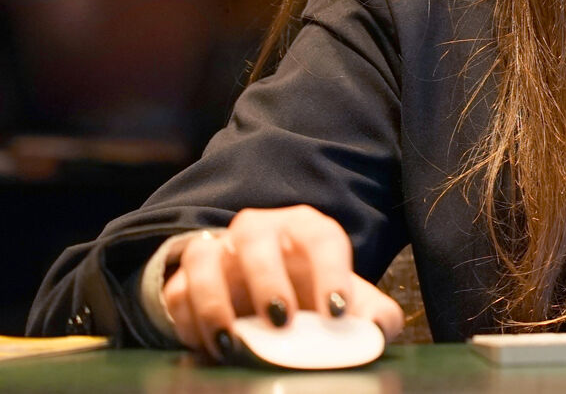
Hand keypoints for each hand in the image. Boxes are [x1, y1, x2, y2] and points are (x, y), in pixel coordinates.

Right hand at [161, 206, 403, 360]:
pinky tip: (212, 346)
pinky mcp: (185, 279)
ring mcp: (218, 250)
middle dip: (268, 279)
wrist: (262, 300)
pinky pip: (178, 292)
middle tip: (282, 321)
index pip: (322, 236)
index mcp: (306, 228)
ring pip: (205, 256)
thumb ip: (372, 316)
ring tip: (233, 342)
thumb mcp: (345, 302)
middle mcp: (260, 230)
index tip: (338, 312)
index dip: (331, 271)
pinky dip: (190, 321)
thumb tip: (380, 330)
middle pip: (257, 237)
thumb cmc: (311, 294)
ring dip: (215, 300)